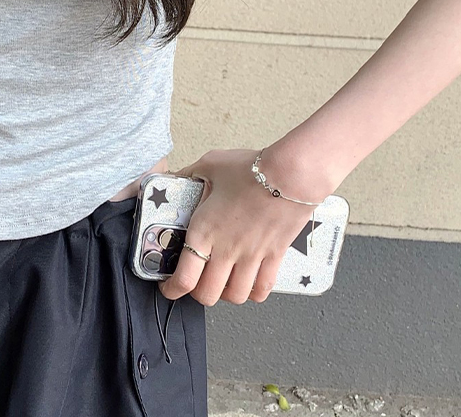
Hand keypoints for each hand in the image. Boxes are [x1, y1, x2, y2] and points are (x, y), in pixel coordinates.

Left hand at [159, 147, 333, 305]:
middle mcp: (226, 249)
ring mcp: (252, 256)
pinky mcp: (274, 257)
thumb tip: (176, 176)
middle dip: (197, 293)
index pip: (184, 277)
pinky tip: (249, 281)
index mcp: (204, 230)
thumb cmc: (251, 169)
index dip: (172, 289)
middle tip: (195, 282)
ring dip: (225, 294)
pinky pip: (263, 289)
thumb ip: (190, 173)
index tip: (169, 287)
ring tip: (222, 282)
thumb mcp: (211, 164)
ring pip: (235, 296)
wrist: (291, 174)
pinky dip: (254, 292)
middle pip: (207, 294)